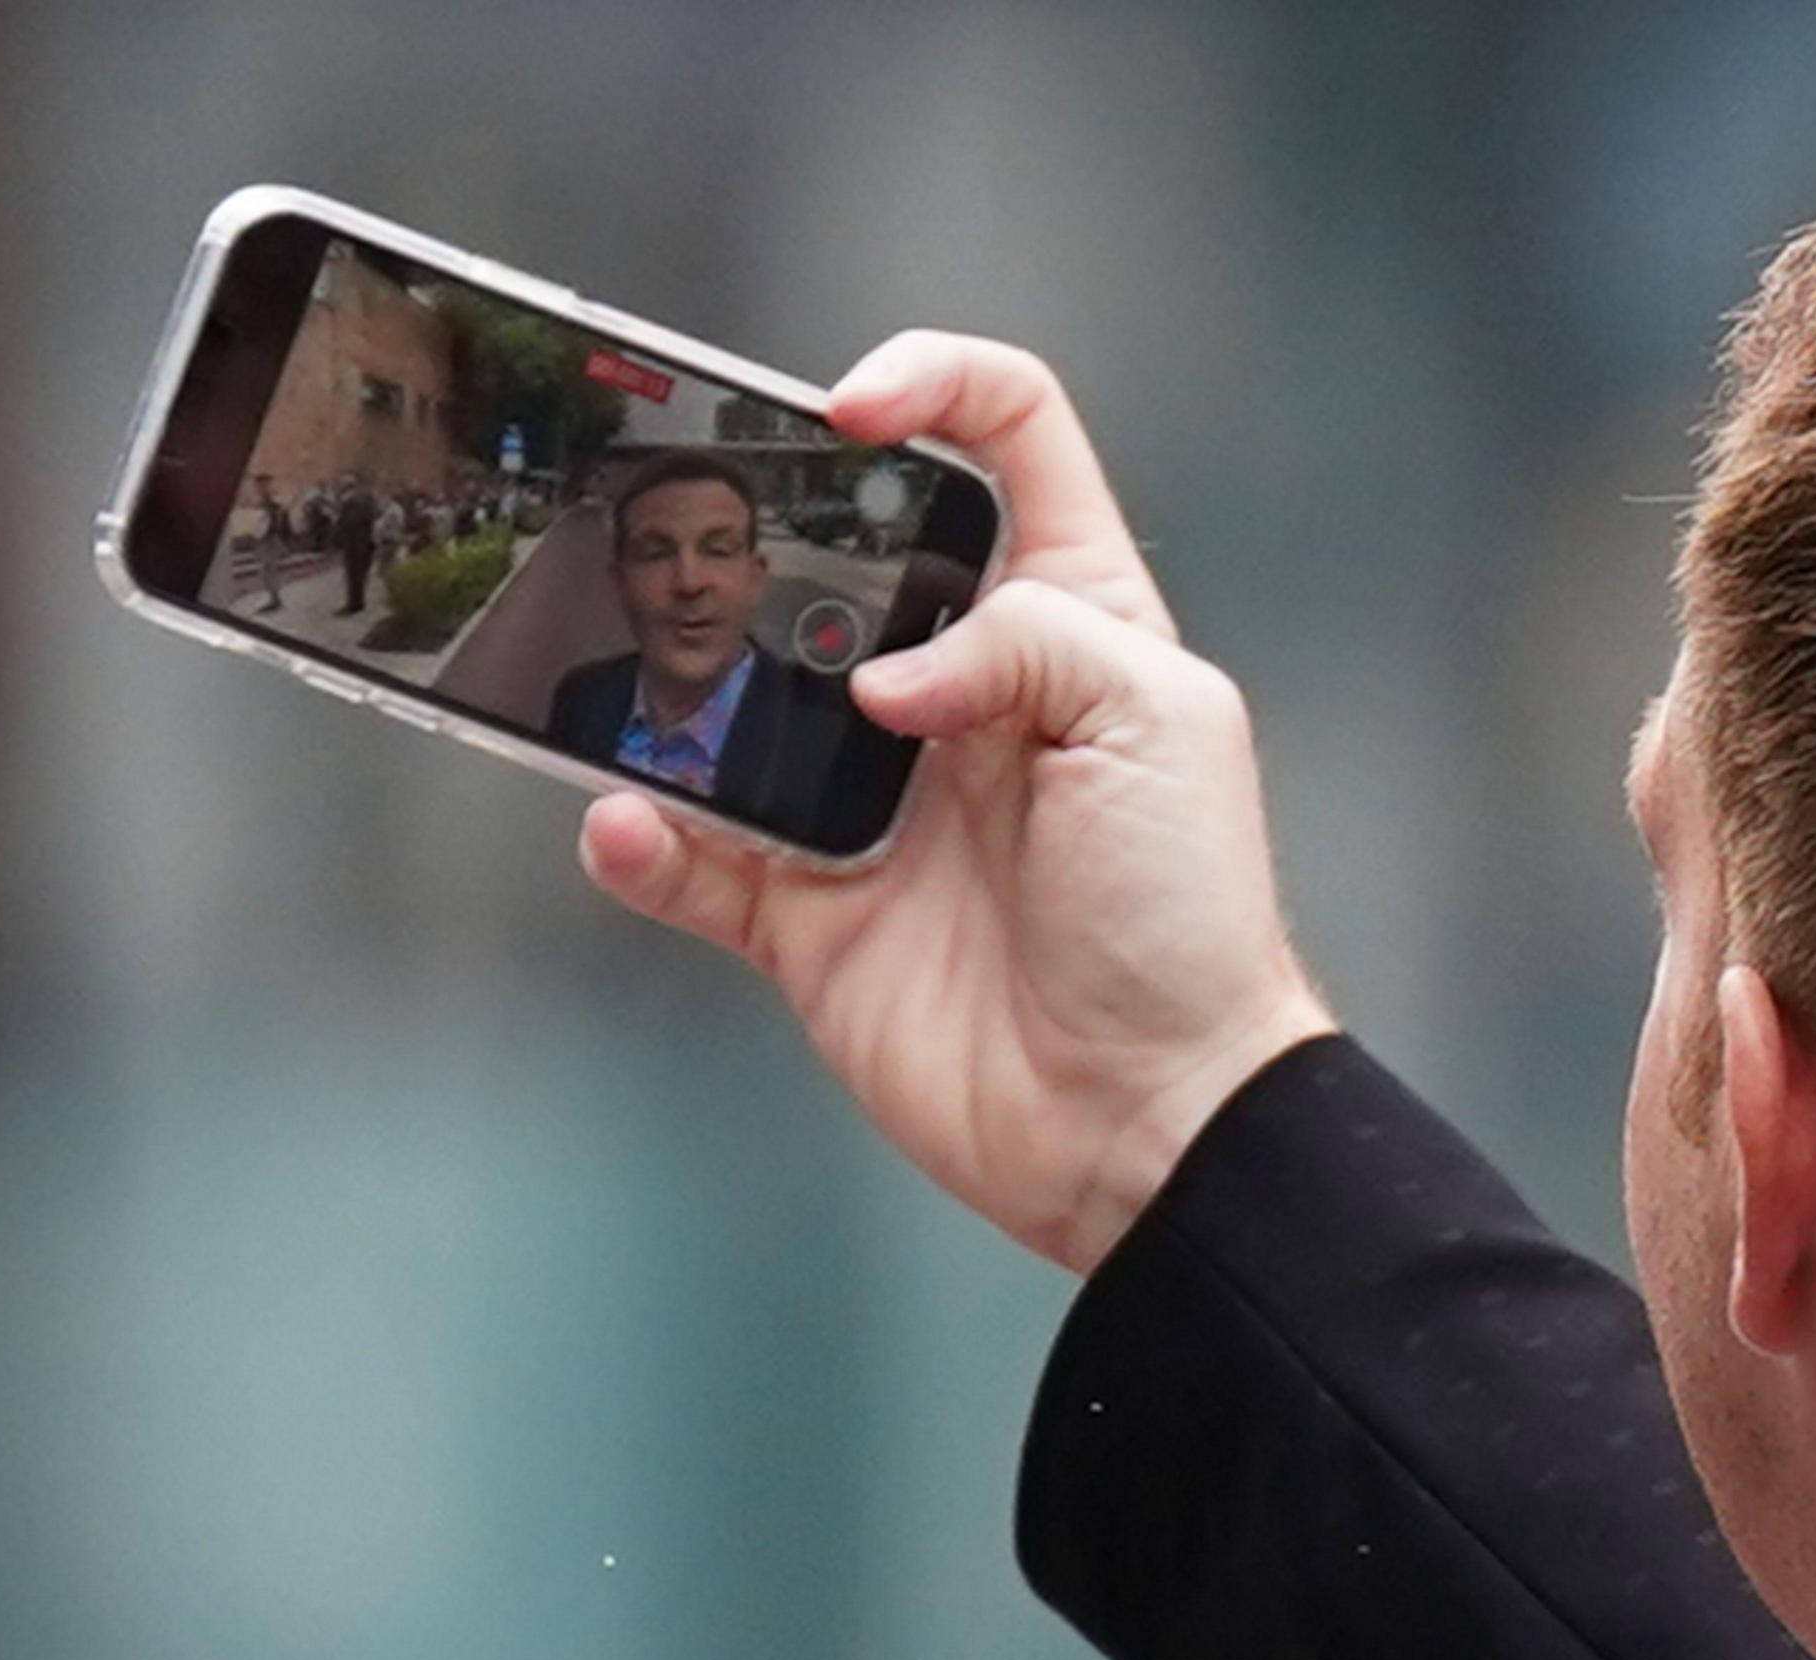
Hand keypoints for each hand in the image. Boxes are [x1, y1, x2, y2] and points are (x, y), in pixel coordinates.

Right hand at [579, 331, 1333, 1274]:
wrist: (1151, 1115)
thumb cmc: (1187, 915)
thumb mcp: (1157, 719)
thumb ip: (1026, 640)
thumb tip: (880, 676)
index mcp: (1070, 618)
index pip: (1010, 441)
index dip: (934, 387)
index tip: (851, 410)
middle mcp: (964, 694)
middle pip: (837, 559)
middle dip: (759, 529)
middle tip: (689, 528)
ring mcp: (877, 802)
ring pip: (737, 703)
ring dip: (675, 685)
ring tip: (633, 669)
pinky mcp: (812, 915)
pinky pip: (694, 860)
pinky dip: (644, 842)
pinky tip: (627, 823)